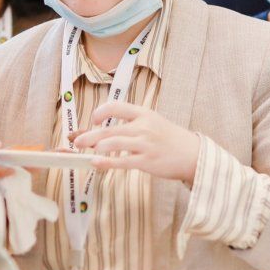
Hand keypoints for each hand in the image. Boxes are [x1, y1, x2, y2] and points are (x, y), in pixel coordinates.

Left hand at [75, 102, 200, 183]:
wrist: (193, 154)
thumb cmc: (170, 139)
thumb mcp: (153, 123)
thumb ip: (131, 125)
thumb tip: (104, 129)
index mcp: (144, 114)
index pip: (116, 106)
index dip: (100, 112)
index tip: (93, 120)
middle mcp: (144, 127)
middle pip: (110, 129)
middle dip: (90, 135)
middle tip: (76, 141)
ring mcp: (145, 144)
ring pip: (113, 143)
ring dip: (96, 147)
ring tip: (86, 151)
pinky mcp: (147, 161)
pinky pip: (122, 161)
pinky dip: (106, 162)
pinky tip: (95, 163)